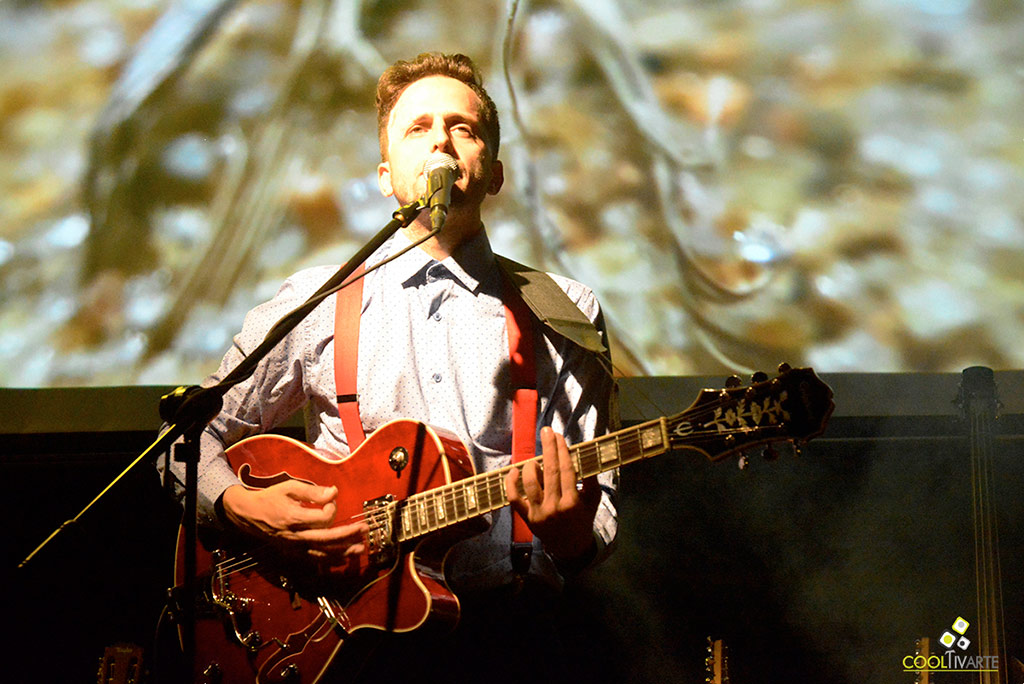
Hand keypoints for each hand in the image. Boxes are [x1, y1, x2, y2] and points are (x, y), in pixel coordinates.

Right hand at [221, 481, 366, 558]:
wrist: (249, 515)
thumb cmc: (271, 498)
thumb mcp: (289, 488)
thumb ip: (312, 491)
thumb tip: (334, 492)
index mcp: (293, 518)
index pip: (322, 519)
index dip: (332, 507)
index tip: (330, 498)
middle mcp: (295, 536)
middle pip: (326, 539)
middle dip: (348, 534)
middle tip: (364, 529)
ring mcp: (294, 547)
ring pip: (322, 553)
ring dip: (343, 551)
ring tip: (360, 548)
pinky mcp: (293, 553)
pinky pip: (315, 559)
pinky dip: (330, 560)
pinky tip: (343, 558)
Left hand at [505, 427, 600, 560]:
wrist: (571, 549)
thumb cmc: (583, 520)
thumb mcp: (593, 501)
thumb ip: (591, 480)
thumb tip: (584, 457)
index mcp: (572, 502)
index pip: (567, 470)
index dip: (562, 451)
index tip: (559, 437)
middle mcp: (555, 507)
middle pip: (550, 471)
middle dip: (548, 448)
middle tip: (547, 432)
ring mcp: (538, 513)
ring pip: (531, 483)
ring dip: (531, 466)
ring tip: (534, 459)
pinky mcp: (527, 518)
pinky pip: (514, 499)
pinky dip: (511, 484)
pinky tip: (513, 471)